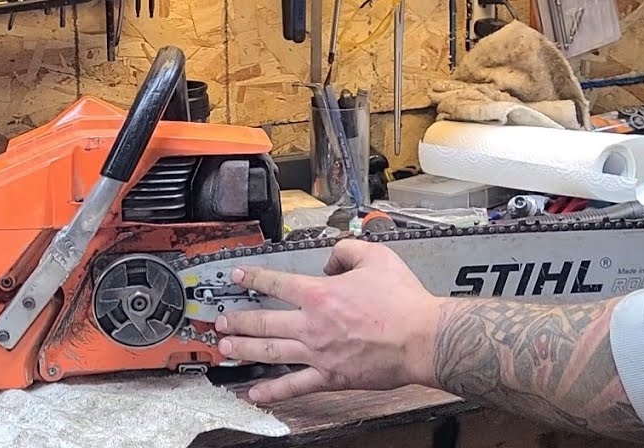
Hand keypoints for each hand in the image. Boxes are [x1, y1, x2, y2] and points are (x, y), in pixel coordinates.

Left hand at [214, 238, 442, 403]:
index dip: (253, 278)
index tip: (238, 277)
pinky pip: (295, 386)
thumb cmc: (403, 301)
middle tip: (220, 322)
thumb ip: (348, 250)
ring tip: (226, 350)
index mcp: (320, 293)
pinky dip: (273, 391)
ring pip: (271, 353)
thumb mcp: (376, 257)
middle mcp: (312, 324)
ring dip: (245, 350)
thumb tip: (332, 258)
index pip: (276, 282)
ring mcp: (318, 353)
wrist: (422, 338)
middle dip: (238, 321)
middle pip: (263, 322)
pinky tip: (255, 393)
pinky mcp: (330, 377)